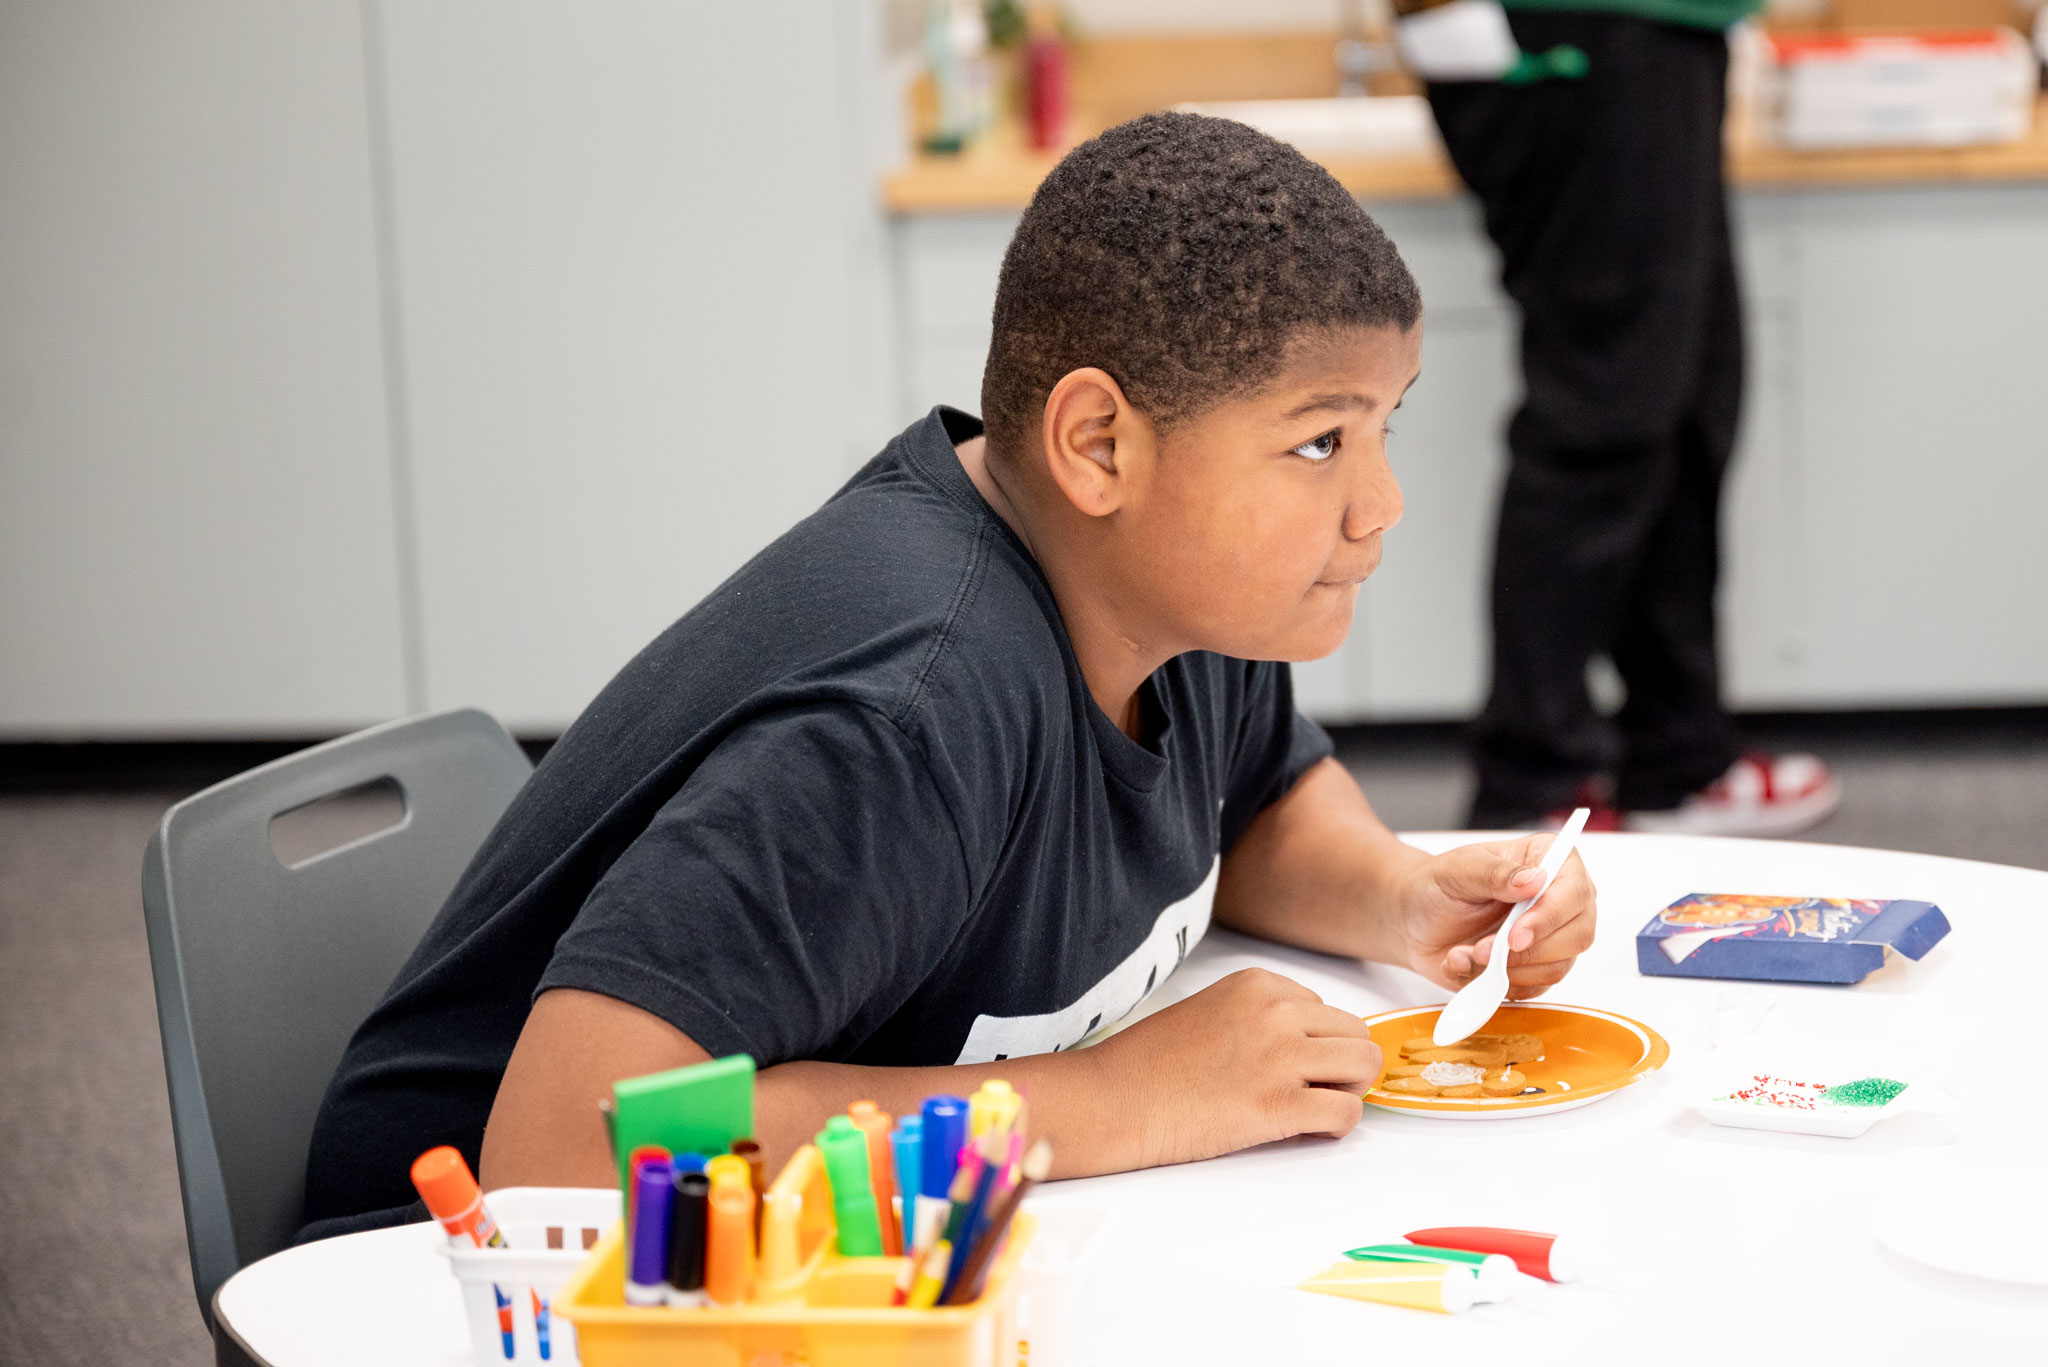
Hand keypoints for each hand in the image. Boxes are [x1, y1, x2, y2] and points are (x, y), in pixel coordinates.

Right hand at [1086, 967, 1382, 1168]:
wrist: (1115, 1099)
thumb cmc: (1152, 1064)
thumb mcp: (1212, 1010)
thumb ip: (1261, 1017)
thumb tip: (1310, 1046)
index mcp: (1258, 985)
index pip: (1325, 1009)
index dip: (1315, 1043)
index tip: (1290, 1065)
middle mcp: (1277, 1013)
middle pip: (1356, 1033)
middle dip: (1343, 1065)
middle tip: (1314, 1089)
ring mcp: (1281, 1057)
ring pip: (1364, 1066)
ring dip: (1348, 1090)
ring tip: (1314, 1107)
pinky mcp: (1279, 1104)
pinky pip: (1347, 1113)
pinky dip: (1337, 1126)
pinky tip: (1306, 1129)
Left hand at [1387, 836, 1596, 997]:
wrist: (1415, 918)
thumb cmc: (1439, 885)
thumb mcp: (1458, 870)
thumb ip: (1495, 874)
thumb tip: (1535, 880)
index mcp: (1549, 860)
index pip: (1573, 891)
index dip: (1549, 918)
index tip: (1515, 936)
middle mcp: (1559, 899)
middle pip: (1577, 935)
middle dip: (1526, 952)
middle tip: (1481, 949)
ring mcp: (1551, 936)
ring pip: (1556, 968)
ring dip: (1506, 970)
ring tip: (1466, 954)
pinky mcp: (1535, 968)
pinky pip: (1533, 989)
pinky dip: (1496, 984)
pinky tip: (1466, 966)